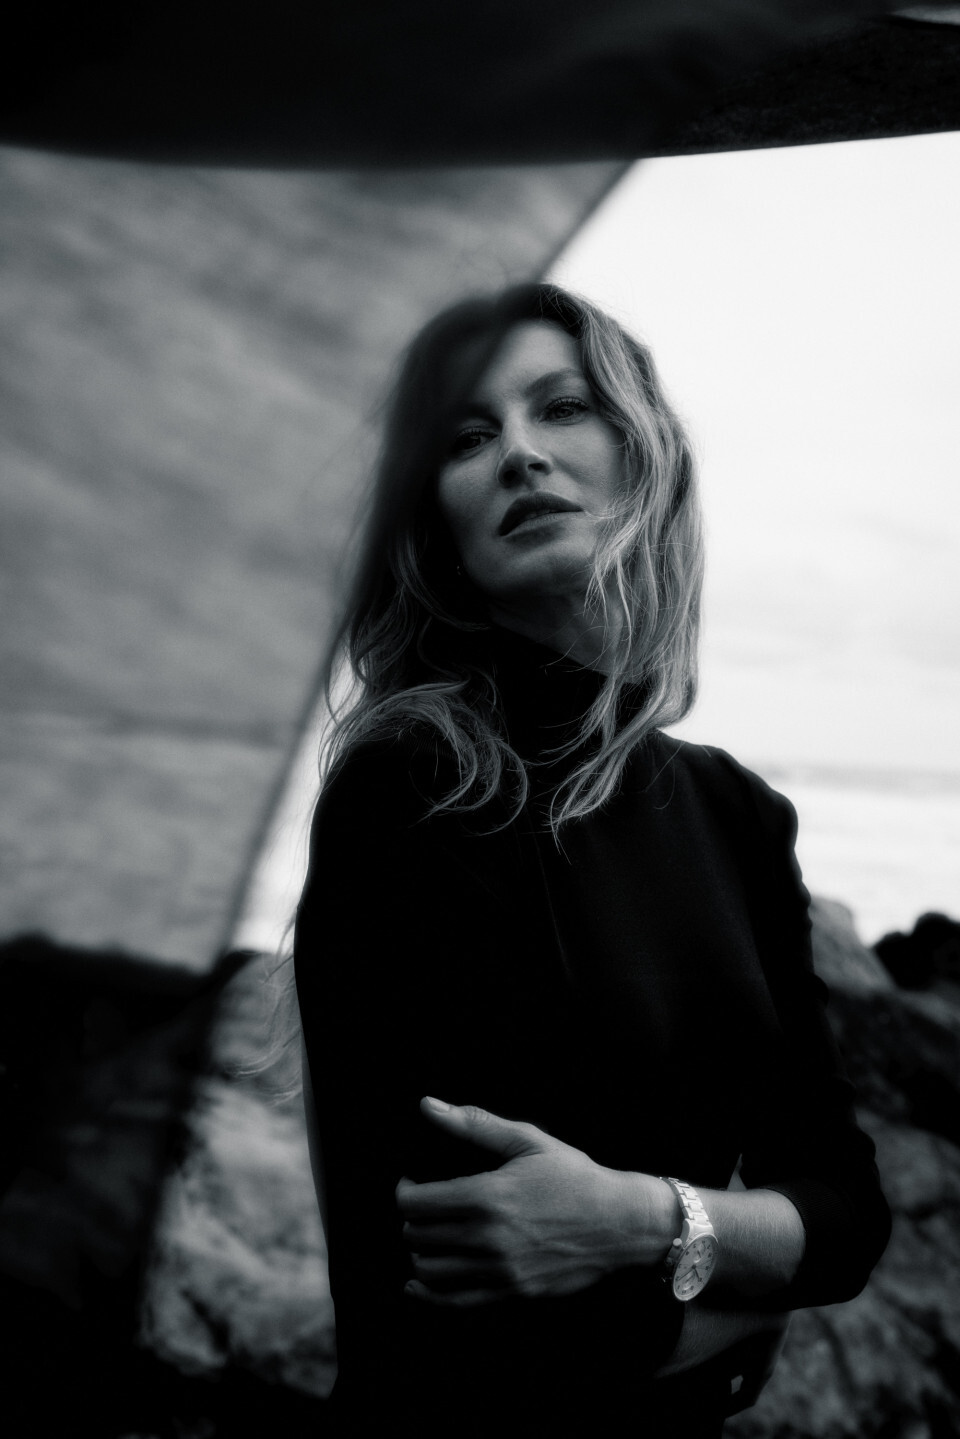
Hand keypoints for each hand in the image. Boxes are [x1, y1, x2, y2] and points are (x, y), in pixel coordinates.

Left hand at [396, 1097, 667, 1306]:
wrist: (620, 1223)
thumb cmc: (574, 1176)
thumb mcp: (527, 1141)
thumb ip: (474, 1124)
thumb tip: (427, 1105)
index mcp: (488, 1196)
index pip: (416, 1203)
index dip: (404, 1191)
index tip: (412, 1182)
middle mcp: (488, 1238)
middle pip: (418, 1235)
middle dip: (412, 1218)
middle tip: (424, 1206)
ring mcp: (500, 1270)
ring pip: (429, 1270)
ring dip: (419, 1251)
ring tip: (429, 1235)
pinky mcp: (511, 1292)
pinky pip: (454, 1302)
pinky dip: (427, 1294)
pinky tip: (416, 1283)